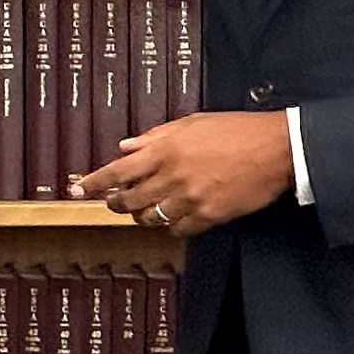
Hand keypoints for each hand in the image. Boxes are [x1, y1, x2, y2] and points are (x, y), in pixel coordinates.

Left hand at [68, 110, 295, 238]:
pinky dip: (171, 226)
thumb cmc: (236, 130)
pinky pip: (178, 230)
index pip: (117, 171)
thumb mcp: (192, 123)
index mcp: (166, 150)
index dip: (93, 182)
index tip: (76, 190)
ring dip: (142, 215)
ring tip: (145, 208)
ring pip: (151, 218)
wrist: (277, 149)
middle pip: (129, 200)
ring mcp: (191, 199)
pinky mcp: (210, 216)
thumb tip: (125, 147)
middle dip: (115, 203)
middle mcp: (174, 176)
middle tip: (112, 202)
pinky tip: (175, 216)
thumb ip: (155, 137)